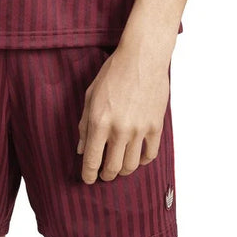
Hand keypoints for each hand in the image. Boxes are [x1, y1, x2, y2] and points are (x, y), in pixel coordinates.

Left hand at [77, 44, 169, 184]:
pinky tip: (137, 156)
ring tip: (119, 166)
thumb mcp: (91, 94)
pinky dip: (143, 161)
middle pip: (112, 168)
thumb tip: (81, 149)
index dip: (88, 174)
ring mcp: (139, 129)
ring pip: (131, 166)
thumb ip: (84, 123)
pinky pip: (150, 155)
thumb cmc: (114, 71)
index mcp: (99, 120)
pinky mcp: (156, 126)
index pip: (92, 159)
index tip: (88, 179)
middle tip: (103, 174)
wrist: (143, 57)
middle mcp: (119, 129)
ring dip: (123, 170)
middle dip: (106, 175)